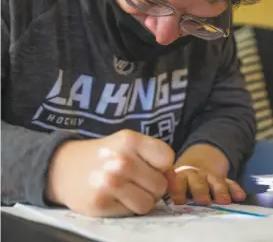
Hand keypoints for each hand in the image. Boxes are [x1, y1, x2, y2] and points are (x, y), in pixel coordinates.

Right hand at [45, 130, 174, 216]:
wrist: (65, 167)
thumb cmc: (104, 155)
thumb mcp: (127, 144)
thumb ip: (153, 157)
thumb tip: (174, 179)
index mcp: (130, 139)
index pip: (167, 158)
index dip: (162, 165)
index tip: (149, 165)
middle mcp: (121, 160)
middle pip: (160, 185)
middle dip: (151, 185)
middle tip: (134, 179)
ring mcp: (110, 183)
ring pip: (149, 203)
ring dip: (141, 199)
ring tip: (125, 189)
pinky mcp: (101, 204)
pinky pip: (131, 213)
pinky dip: (126, 207)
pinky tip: (113, 197)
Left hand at [171, 166, 245, 205]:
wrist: (195, 165)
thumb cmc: (183, 182)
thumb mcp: (176, 183)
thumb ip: (175, 192)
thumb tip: (170, 206)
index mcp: (181, 176)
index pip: (178, 182)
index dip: (178, 191)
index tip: (180, 201)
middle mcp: (196, 175)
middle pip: (198, 181)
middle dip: (200, 191)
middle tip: (204, 201)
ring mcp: (210, 176)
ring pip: (215, 181)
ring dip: (219, 190)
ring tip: (224, 201)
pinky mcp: (223, 179)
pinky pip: (230, 183)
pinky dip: (235, 189)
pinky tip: (240, 196)